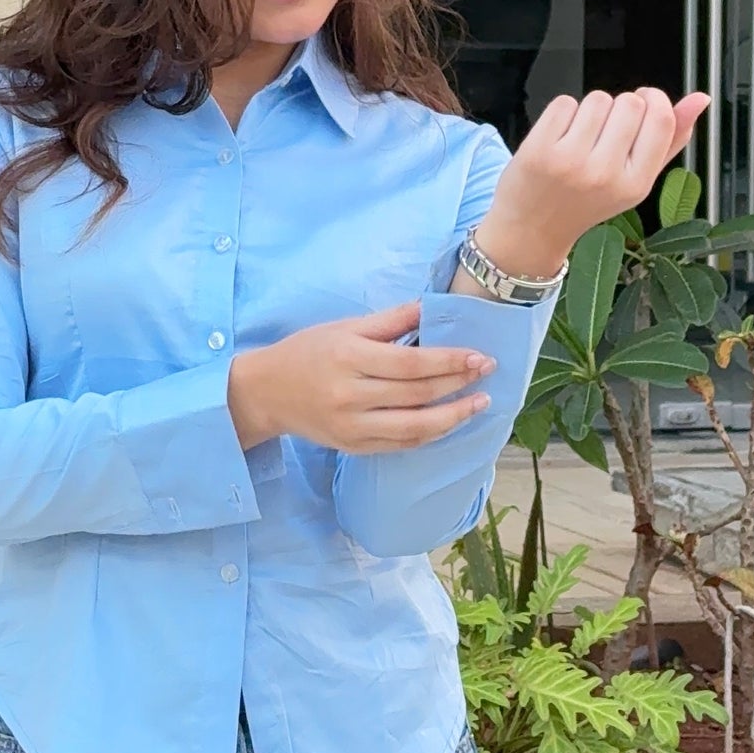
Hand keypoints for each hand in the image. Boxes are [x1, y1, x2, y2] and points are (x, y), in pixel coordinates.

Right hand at [227, 304, 496, 454]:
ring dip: (453, 417)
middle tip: (487, 372)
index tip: (479, 356)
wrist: (266, 392)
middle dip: (458, 384)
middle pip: (416, 394)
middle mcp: (350, 395)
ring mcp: (351, 425)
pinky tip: (450, 422)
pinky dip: (430, 435)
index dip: (449, 361)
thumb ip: (391, 320)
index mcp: (349, 357)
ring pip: (413, 428)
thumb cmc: (308, 351)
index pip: (410, 363)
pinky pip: (400, 445)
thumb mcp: (344, 327)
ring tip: (479, 403)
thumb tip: (433, 307)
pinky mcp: (353, 446)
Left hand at [469, 88, 710, 284]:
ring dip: (592, 109)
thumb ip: (670, 140)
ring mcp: (570, 161)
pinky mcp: (540, 148)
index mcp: (636, 184)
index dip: (655, 100)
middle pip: (630, 103)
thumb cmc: (586, 201)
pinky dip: (564, 113)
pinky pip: (565, 102)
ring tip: (583, 137)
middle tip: (607, 132)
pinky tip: (561, 137)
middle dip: (621, 107)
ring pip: (597, 99)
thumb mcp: (635, 179)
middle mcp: (605, 174)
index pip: (661, 119)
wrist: (532, 229)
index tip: (645, 103)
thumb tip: (700, 99)